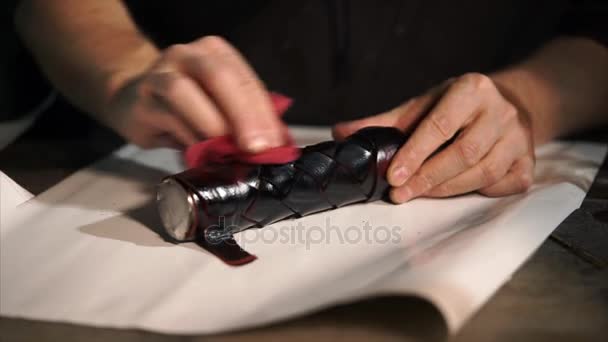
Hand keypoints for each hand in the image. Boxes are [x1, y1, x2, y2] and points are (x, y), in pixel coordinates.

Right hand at [102, 36, 287, 149]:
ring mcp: (158, 75)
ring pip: (183, 92)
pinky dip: (188, 138)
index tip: (274, 144)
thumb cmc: (186, 106)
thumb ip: (243, 117)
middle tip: (255, 147)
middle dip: (242, 115)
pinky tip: (202, 154)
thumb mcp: (218, 104)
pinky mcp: (140, 102)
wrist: (133, 100)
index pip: (245, 80)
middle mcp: (186, 55)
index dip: (263, 114)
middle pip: (218, 77)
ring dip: (210, 124)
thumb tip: (271, 146)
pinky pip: (166, 119)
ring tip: (227, 150)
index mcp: (214, 52)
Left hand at [333, 73, 534, 202]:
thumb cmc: (456, 107)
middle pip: (463, 154)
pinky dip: (475, 194)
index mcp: (472, 89)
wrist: (506, 102)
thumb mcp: (422, 106)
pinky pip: (501, 187)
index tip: (393, 177)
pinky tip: (454, 192)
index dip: (414, 154)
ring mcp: (519, 138)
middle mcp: (501, 111)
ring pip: (482, 174)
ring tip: (419, 194)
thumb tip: (340, 133)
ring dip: (445, 189)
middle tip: (399, 194)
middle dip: (427, 178)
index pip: (440, 126)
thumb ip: (383, 122)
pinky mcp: (528, 162)